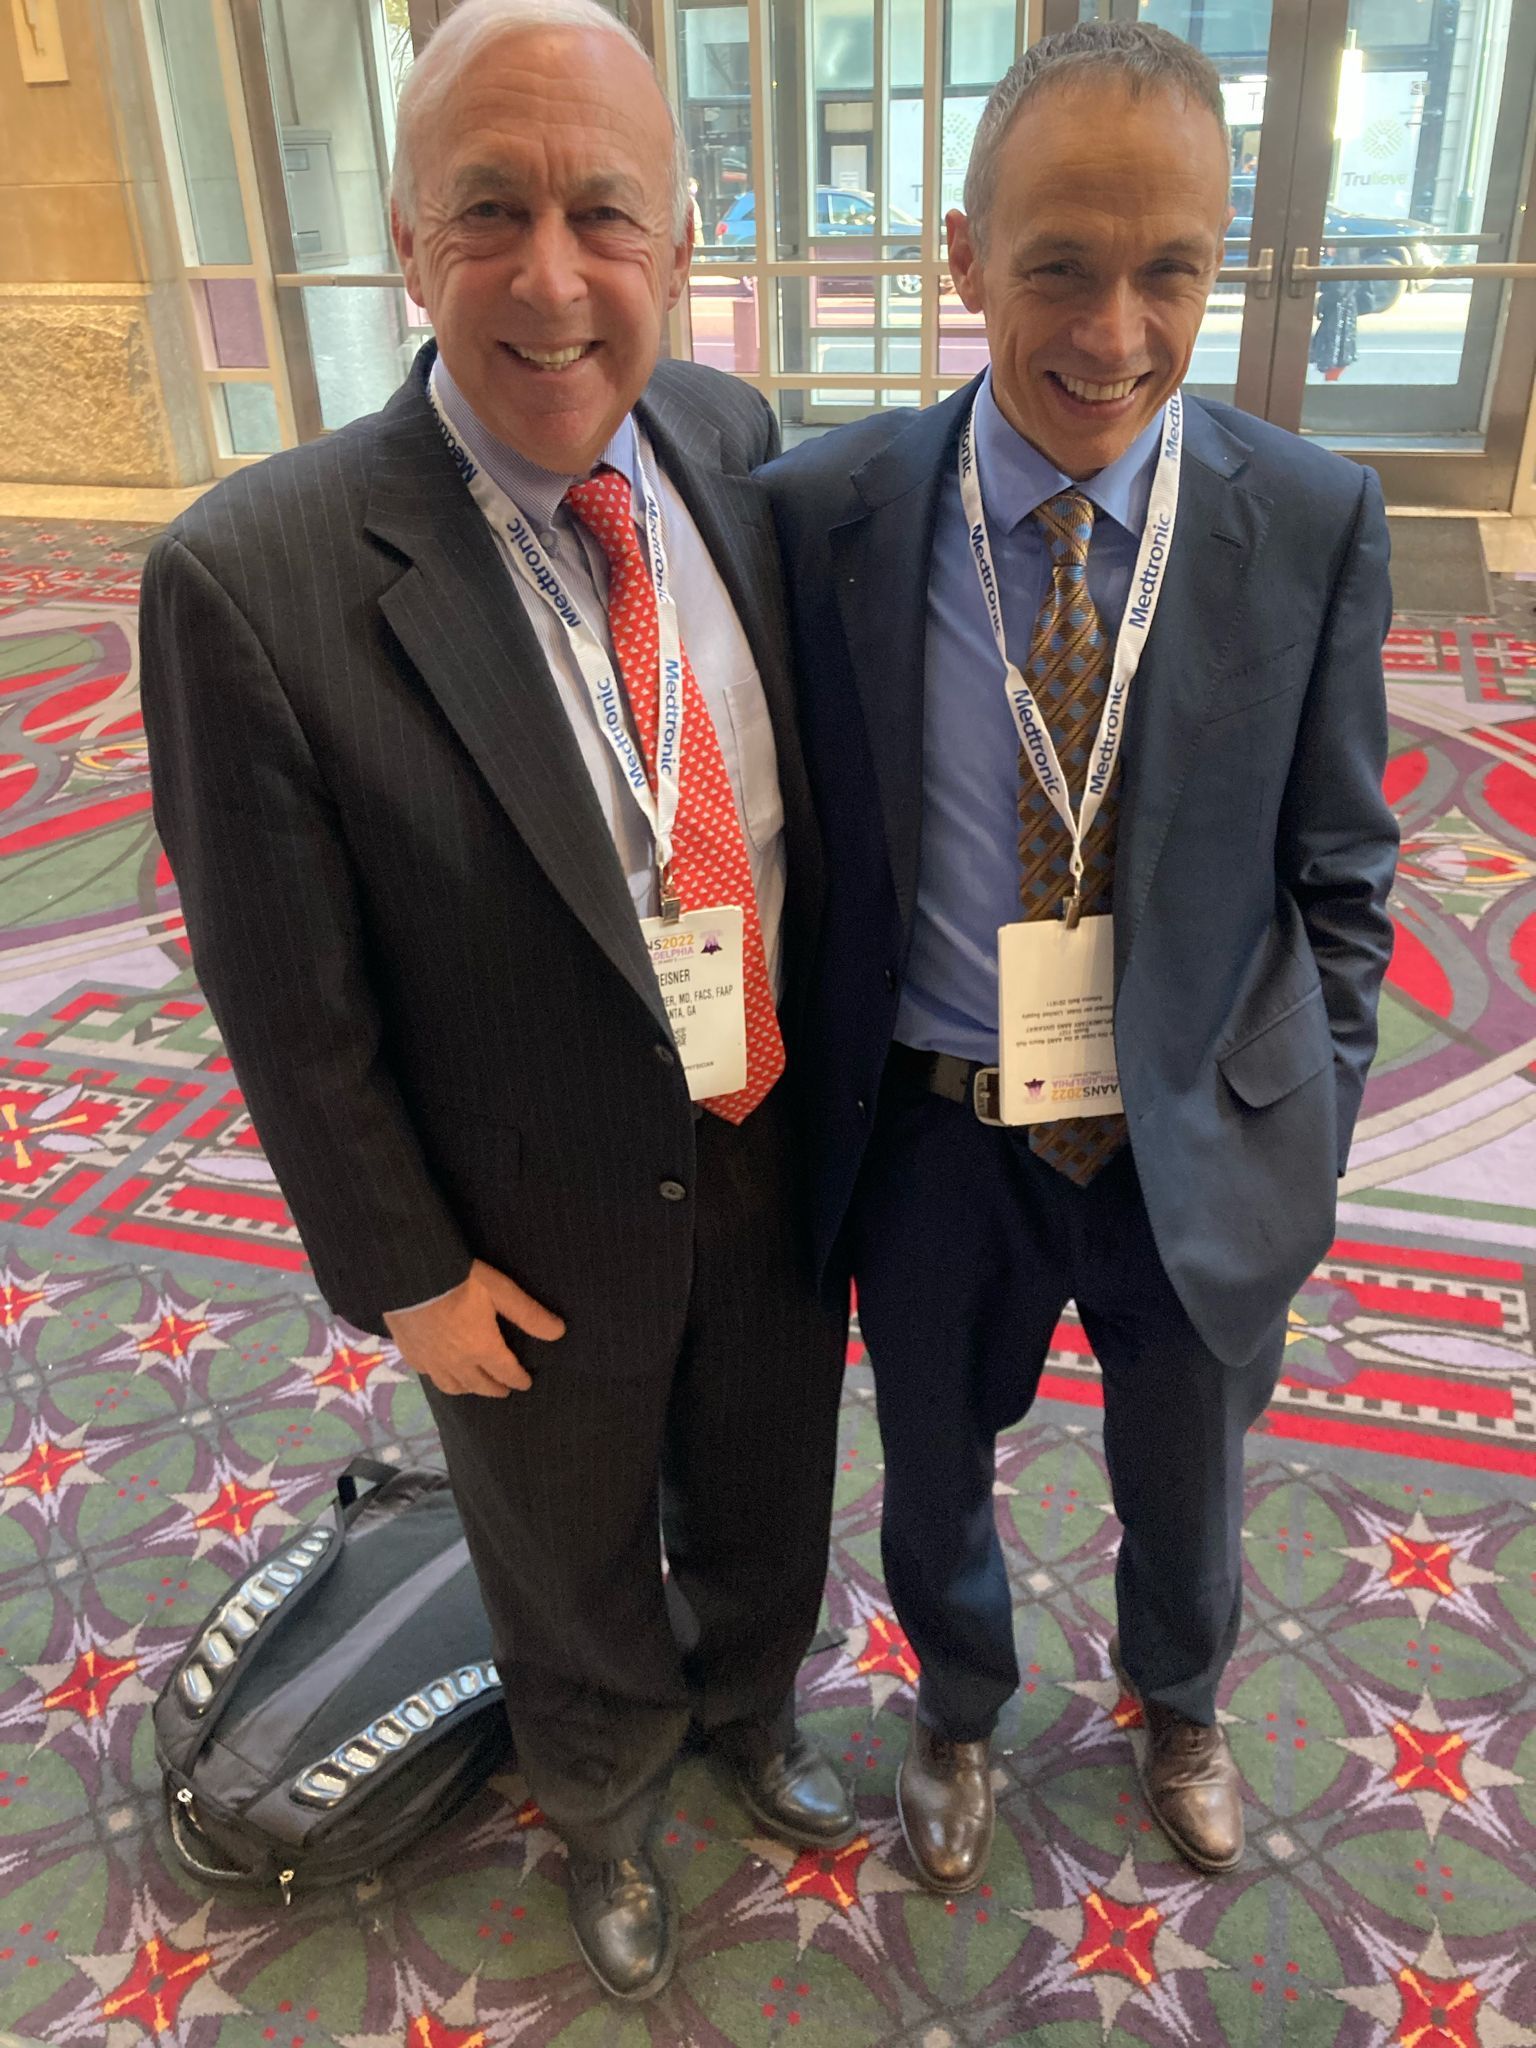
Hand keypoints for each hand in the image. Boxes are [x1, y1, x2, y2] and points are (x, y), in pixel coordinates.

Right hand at [384, 1259, 564, 1397]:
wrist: (409, 1276)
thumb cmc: (459, 1280)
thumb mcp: (500, 1290)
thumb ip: (528, 1314)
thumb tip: (559, 1333)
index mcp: (482, 1348)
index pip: (506, 1372)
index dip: (518, 1379)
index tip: (525, 1384)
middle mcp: (457, 1362)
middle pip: (479, 1385)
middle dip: (495, 1389)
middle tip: (503, 1391)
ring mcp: (431, 1361)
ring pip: (452, 1386)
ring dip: (468, 1389)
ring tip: (474, 1386)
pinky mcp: (410, 1352)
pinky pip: (427, 1375)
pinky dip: (439, 1378)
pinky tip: (440, 1372)